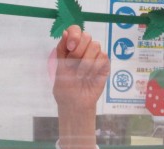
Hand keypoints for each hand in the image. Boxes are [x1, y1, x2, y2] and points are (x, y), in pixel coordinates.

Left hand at [53, 26, 109, 148]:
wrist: (75, 104)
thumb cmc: (65, 89)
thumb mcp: (59, 69)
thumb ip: (62, 51)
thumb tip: (65, 32)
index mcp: (70, 48)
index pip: (75, 30)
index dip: (74, 34)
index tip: (70, 47)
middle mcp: (83, 49)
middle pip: (86, 36)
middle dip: (78, 51)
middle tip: (73, 66)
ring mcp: (95, 56)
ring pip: (95, 46)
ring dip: (85, 62)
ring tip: (80, 76)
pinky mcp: (104, 65)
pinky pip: (103, 57)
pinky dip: (94, 68)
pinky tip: (89, 77)